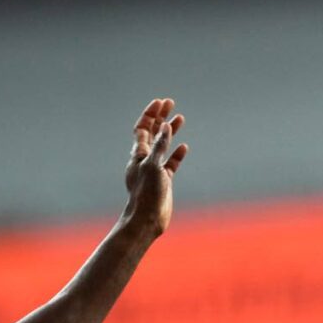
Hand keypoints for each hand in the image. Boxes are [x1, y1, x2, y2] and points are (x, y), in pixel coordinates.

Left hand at [123, 98, 188, 236]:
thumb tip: (165, 126)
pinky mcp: (163, 181)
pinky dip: (176, 153)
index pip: (143, 129)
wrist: (146, 220)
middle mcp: (145, 160)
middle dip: (160, 117)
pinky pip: (171, 163)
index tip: (160, 102)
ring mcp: (154, 170)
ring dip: (169, 131)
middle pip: (152, 133)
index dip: (150, 114)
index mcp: (138, 155)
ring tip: (180, 118)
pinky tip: (183, 147)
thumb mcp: (153, 167)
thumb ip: (159, 147)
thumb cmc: (146, 194)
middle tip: (170, 103)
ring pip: (162, 146)